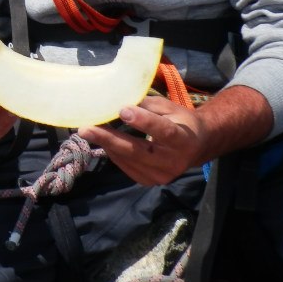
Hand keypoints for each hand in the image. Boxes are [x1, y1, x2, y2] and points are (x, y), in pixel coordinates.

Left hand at [80, 97, 205, 184]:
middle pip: (138, 151)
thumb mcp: (169, 108)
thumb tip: (117, 100)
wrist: (197, 146)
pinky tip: (103, 141)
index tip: (122, 110)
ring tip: (87, 132)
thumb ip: (146, 105)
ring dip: (106, 145)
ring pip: (129, 160)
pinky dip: (113, 153)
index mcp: (184, 139)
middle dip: (110, 139)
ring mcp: (163, 175)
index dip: (144, 121)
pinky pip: (127, 167)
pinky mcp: (151, 181)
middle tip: (86, 129)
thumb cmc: (179, 121)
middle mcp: (174, 161)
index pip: (164, 131)